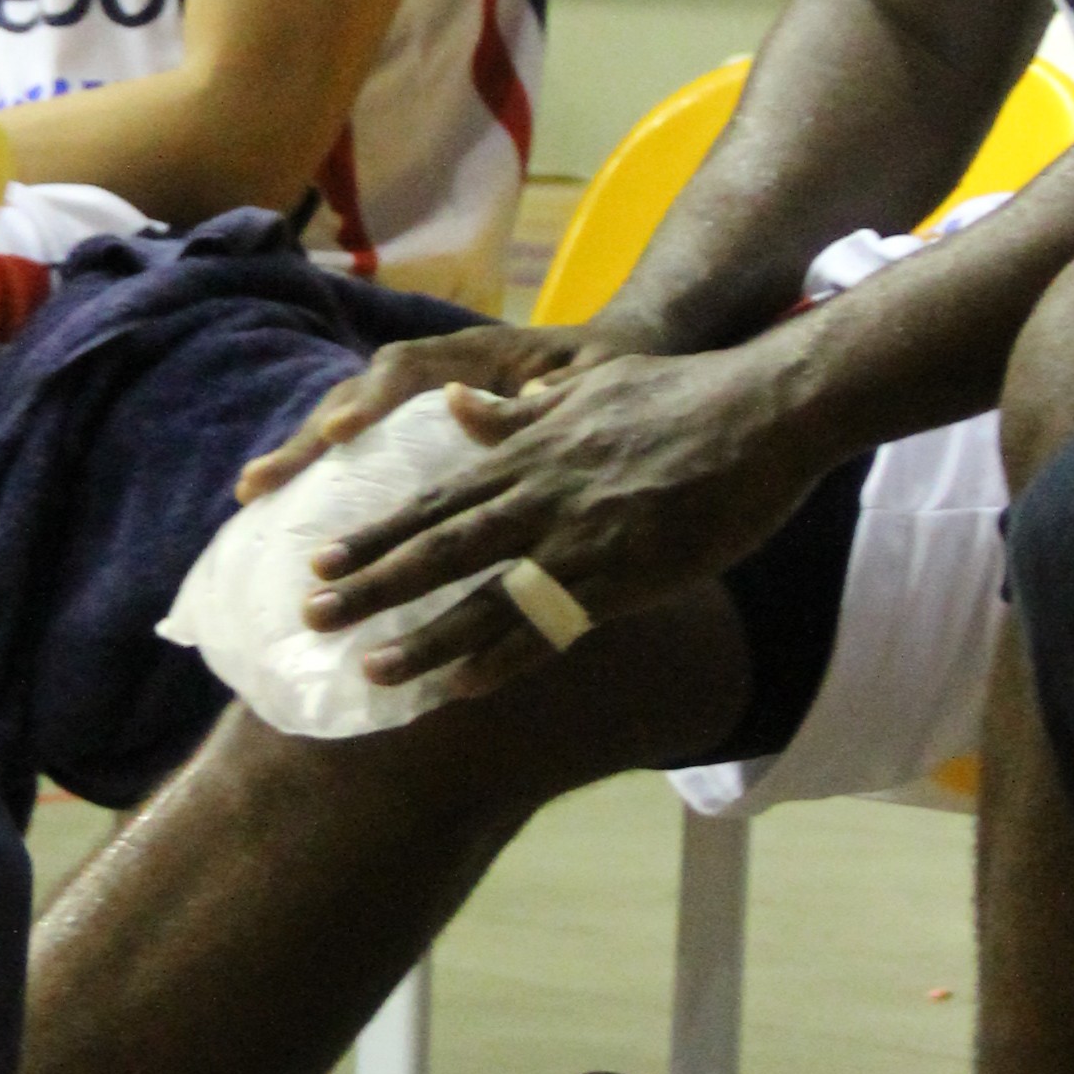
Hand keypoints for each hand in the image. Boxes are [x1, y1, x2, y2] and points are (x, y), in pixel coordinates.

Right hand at [236, 313, 598, 501]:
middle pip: (357, 396)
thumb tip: (532, 395)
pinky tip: (286, 510)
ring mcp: (419, 402)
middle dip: (309, 438)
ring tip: (250, 496)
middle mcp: (433, 374)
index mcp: (473, 354)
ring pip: (348, 422)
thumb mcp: (596, 379)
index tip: (343, 431)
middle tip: (258, 483)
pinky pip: (362, 450)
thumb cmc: (605, 370)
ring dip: (302, 456)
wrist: (613, 360)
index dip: (374, 399)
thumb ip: (563, 391)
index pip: (410, 369)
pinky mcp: (416, 431)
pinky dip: (325, 475)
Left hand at [299, 335, 818, 697]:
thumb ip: (521, 410)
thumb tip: (462, 407)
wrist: (762, 411)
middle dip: (372, 585)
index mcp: (531, 452)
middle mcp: (541, 497)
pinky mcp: (626, 577)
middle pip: (440, 549)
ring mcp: (581, 540)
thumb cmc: (681, 394)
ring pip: (485, 598)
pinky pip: (552, 627)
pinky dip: (503, 658)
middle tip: (312, 615)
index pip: (434, 499)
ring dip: (424, 637)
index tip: (320, 558)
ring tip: (370, 670)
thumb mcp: (588, 385)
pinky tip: (461, 688)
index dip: (376, 533)